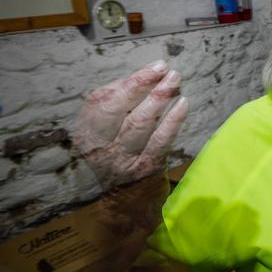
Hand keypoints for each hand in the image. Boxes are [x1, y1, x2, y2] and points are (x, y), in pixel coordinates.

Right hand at [74, 60, 187, 189]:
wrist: (126, 203)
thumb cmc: (119, 157)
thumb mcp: (106, 134)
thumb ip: (117, 107)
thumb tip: (142, 78)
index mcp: (87, 133)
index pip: (102, 100)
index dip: (130, 81)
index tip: (153, 67)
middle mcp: (99, 147)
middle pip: (118, 109)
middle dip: (142, 84)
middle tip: (165, 69)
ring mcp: (122, 160)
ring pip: (139, 123)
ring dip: (159, 97)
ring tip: (175, 80)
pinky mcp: (145, 169)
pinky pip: (160, 140)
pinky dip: (173, 120)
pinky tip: (183, 103)